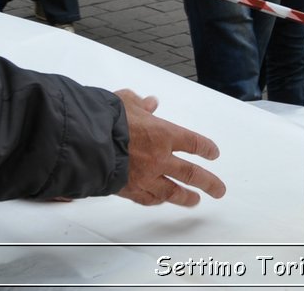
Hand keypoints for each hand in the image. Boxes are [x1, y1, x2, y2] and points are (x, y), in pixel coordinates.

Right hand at [114, 90, 224, 206]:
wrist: (85, 142)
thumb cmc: (105, 120)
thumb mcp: (126, 101)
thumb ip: (141, 104)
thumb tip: (150, 103)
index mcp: (163, 134)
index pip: (193, 143)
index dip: (206, 148)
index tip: (213, 153)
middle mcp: (159, 158)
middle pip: (191, 174)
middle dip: (208, 182)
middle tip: (218, 189)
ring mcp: (145, 177)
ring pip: (172, 192)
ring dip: (186, 197)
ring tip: (195, 201)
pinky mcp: (129, 190)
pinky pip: (147, 199)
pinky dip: (156, 200)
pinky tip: (160, 202)